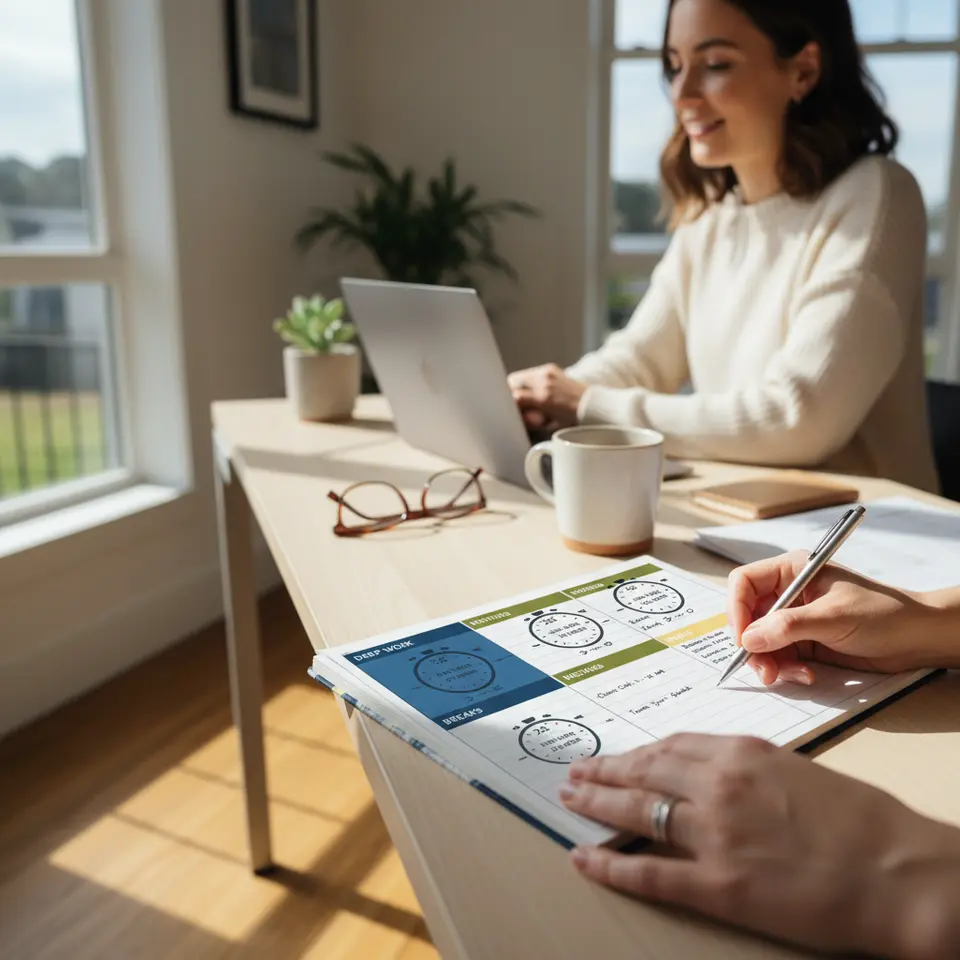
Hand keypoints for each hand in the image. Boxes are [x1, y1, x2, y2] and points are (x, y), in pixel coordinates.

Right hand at [508, 364, 585, 430]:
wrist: (593, 404)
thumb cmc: (574, 419)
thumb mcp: (550, 426)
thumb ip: (531, 421)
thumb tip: (518, 416)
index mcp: (544, 398)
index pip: (514, 396)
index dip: (508, 405)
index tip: (509, 411)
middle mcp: (544, 381)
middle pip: (512, 381)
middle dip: (509, 393)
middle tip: (513, 404)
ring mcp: (547, 372)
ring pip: (520, 376)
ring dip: (518, 387)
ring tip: (524, 399)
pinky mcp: (551, 368)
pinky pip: (531, 373)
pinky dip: (528, 382)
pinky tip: (534, 391)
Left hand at [560, 734, 959, 958]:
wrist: (898, 871)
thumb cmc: (861, 821)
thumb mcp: (797, 769)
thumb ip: (747, 767)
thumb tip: (709, 772)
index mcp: (741, 753)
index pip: (669, 746)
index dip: (636, 753)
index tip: (616, 756)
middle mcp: (718, 785)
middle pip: (644, 772)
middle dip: (603, 772)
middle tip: (574, 772)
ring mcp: (713, 834)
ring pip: (636, 811)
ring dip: (595, 804)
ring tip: (569, 799)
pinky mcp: (717, 885)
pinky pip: (648, 872)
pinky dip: (609, 865)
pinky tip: (583, 857)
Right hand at [726, 552, 936, 685]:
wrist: (917, 638)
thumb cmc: (882, 613)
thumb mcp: (832, 617)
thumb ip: (787, 627)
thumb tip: (748, 640)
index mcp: (792, 570)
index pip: (744, 583)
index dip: (736, 609)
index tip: (741, 638)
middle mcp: (788, 592)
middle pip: (748, 616)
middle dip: (752, 644)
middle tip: (762, 669)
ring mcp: (795, 618)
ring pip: (761, 641)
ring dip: (769, 661)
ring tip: (788, 675)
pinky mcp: (804, 642)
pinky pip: (779, 656)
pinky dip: (786, 669)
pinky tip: (806, 674)